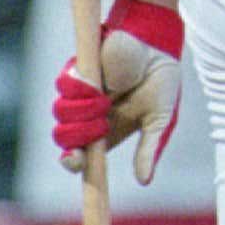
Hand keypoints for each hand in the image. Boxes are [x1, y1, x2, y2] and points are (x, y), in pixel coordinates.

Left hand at [52, 0, 183, 183]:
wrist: (159, 44)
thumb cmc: (162, 80)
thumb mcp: (161, 119)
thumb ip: (149, 148)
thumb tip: (144, 181)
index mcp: (108, 130)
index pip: (81, 154)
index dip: (73, 162)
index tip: (74, 160)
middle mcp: (90, 115)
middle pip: (66, 138)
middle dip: (76, 138)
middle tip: (97, 127)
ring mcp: (81, 95)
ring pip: (62, 113)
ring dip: (82, 111)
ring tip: (105, 99)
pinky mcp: (77, 73)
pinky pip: (64, 87)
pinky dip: (78, 89)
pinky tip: (96, 85)